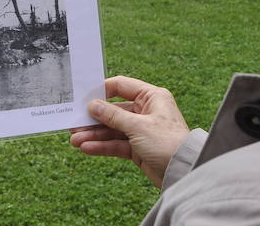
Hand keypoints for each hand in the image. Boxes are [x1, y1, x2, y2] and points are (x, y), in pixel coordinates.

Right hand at [68, 76, 189, 187]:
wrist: (185, 173)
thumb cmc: (168, 143)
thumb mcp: (138, 126)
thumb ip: (113, 115)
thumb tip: (92, 105)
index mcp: (151, 97)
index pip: (121, 86)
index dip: (102, 92)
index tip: (83, 99)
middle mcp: (145, 111)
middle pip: (113, 111)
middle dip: (94, 119)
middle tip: (74, 124)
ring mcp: (141, 130)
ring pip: (112, 129)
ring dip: (94, 135)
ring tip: (75, 140)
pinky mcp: (138, 148)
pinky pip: (116, 144)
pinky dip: (102, 146)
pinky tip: (87, 148)